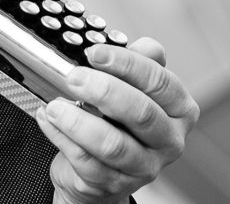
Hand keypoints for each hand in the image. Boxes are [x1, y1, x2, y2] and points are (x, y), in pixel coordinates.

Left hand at [37, 39, 198, 203]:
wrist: (102, 171)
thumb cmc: (119, 123)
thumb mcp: (134, 88)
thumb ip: (140, 64)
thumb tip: (143, 45)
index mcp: (180, 110)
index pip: (159, 82)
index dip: (126, 63)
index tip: (95, 53)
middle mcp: (169, 141)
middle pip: (141, 113)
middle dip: (104, 91)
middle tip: (73, 77)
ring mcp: (144, 168)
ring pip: (113, 145)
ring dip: (78, 121)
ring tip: (55, 105)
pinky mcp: (114, 185)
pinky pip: (86, 162)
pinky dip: (62, 138)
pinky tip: (49, 120)